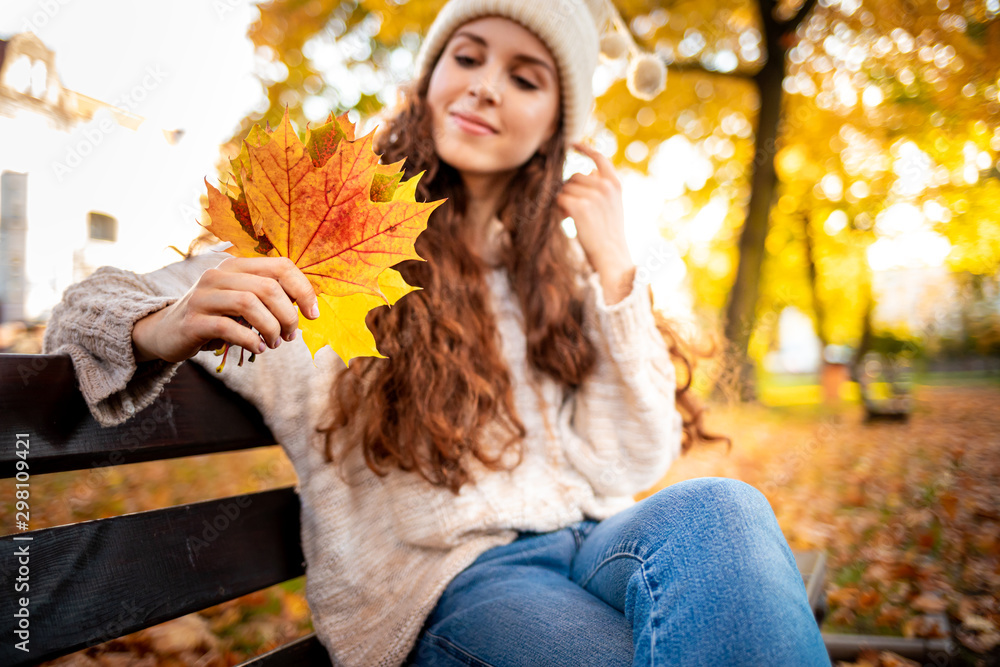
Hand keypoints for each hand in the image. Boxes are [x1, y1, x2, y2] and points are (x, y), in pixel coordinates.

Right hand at [132, 256, 320, 363]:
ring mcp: (203, 296)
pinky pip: (229, 327)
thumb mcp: (242, 301)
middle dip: (288, 315)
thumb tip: (307, 308)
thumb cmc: (215, 317)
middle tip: (290, 336)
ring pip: (249, 303)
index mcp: (236, 265)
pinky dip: (250, 340)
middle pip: (268, 287)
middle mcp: (218, 275)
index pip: (281, 265)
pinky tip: (258, 348)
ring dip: (270, 327)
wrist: (166, 332)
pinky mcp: (192, 321)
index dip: (303, 289)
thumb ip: (268, 298)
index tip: (313, 314)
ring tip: (274, 343)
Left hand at [556, 141, 635, 302]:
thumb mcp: (612, 206)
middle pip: (575, 176)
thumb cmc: (609, 234)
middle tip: (573, 209)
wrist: (611, 256)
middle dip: (570, 190)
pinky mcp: (580, 206)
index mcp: (615, 184)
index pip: (599, 158)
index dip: (585, 149)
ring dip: (564, 200)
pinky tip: (567, 220)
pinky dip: (559, 209)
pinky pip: (559, 199)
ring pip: (565, 188)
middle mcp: (606, 186)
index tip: (572, 143)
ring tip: (573, 217)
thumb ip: (601, 188)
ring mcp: (593, 195)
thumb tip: (586, 173)